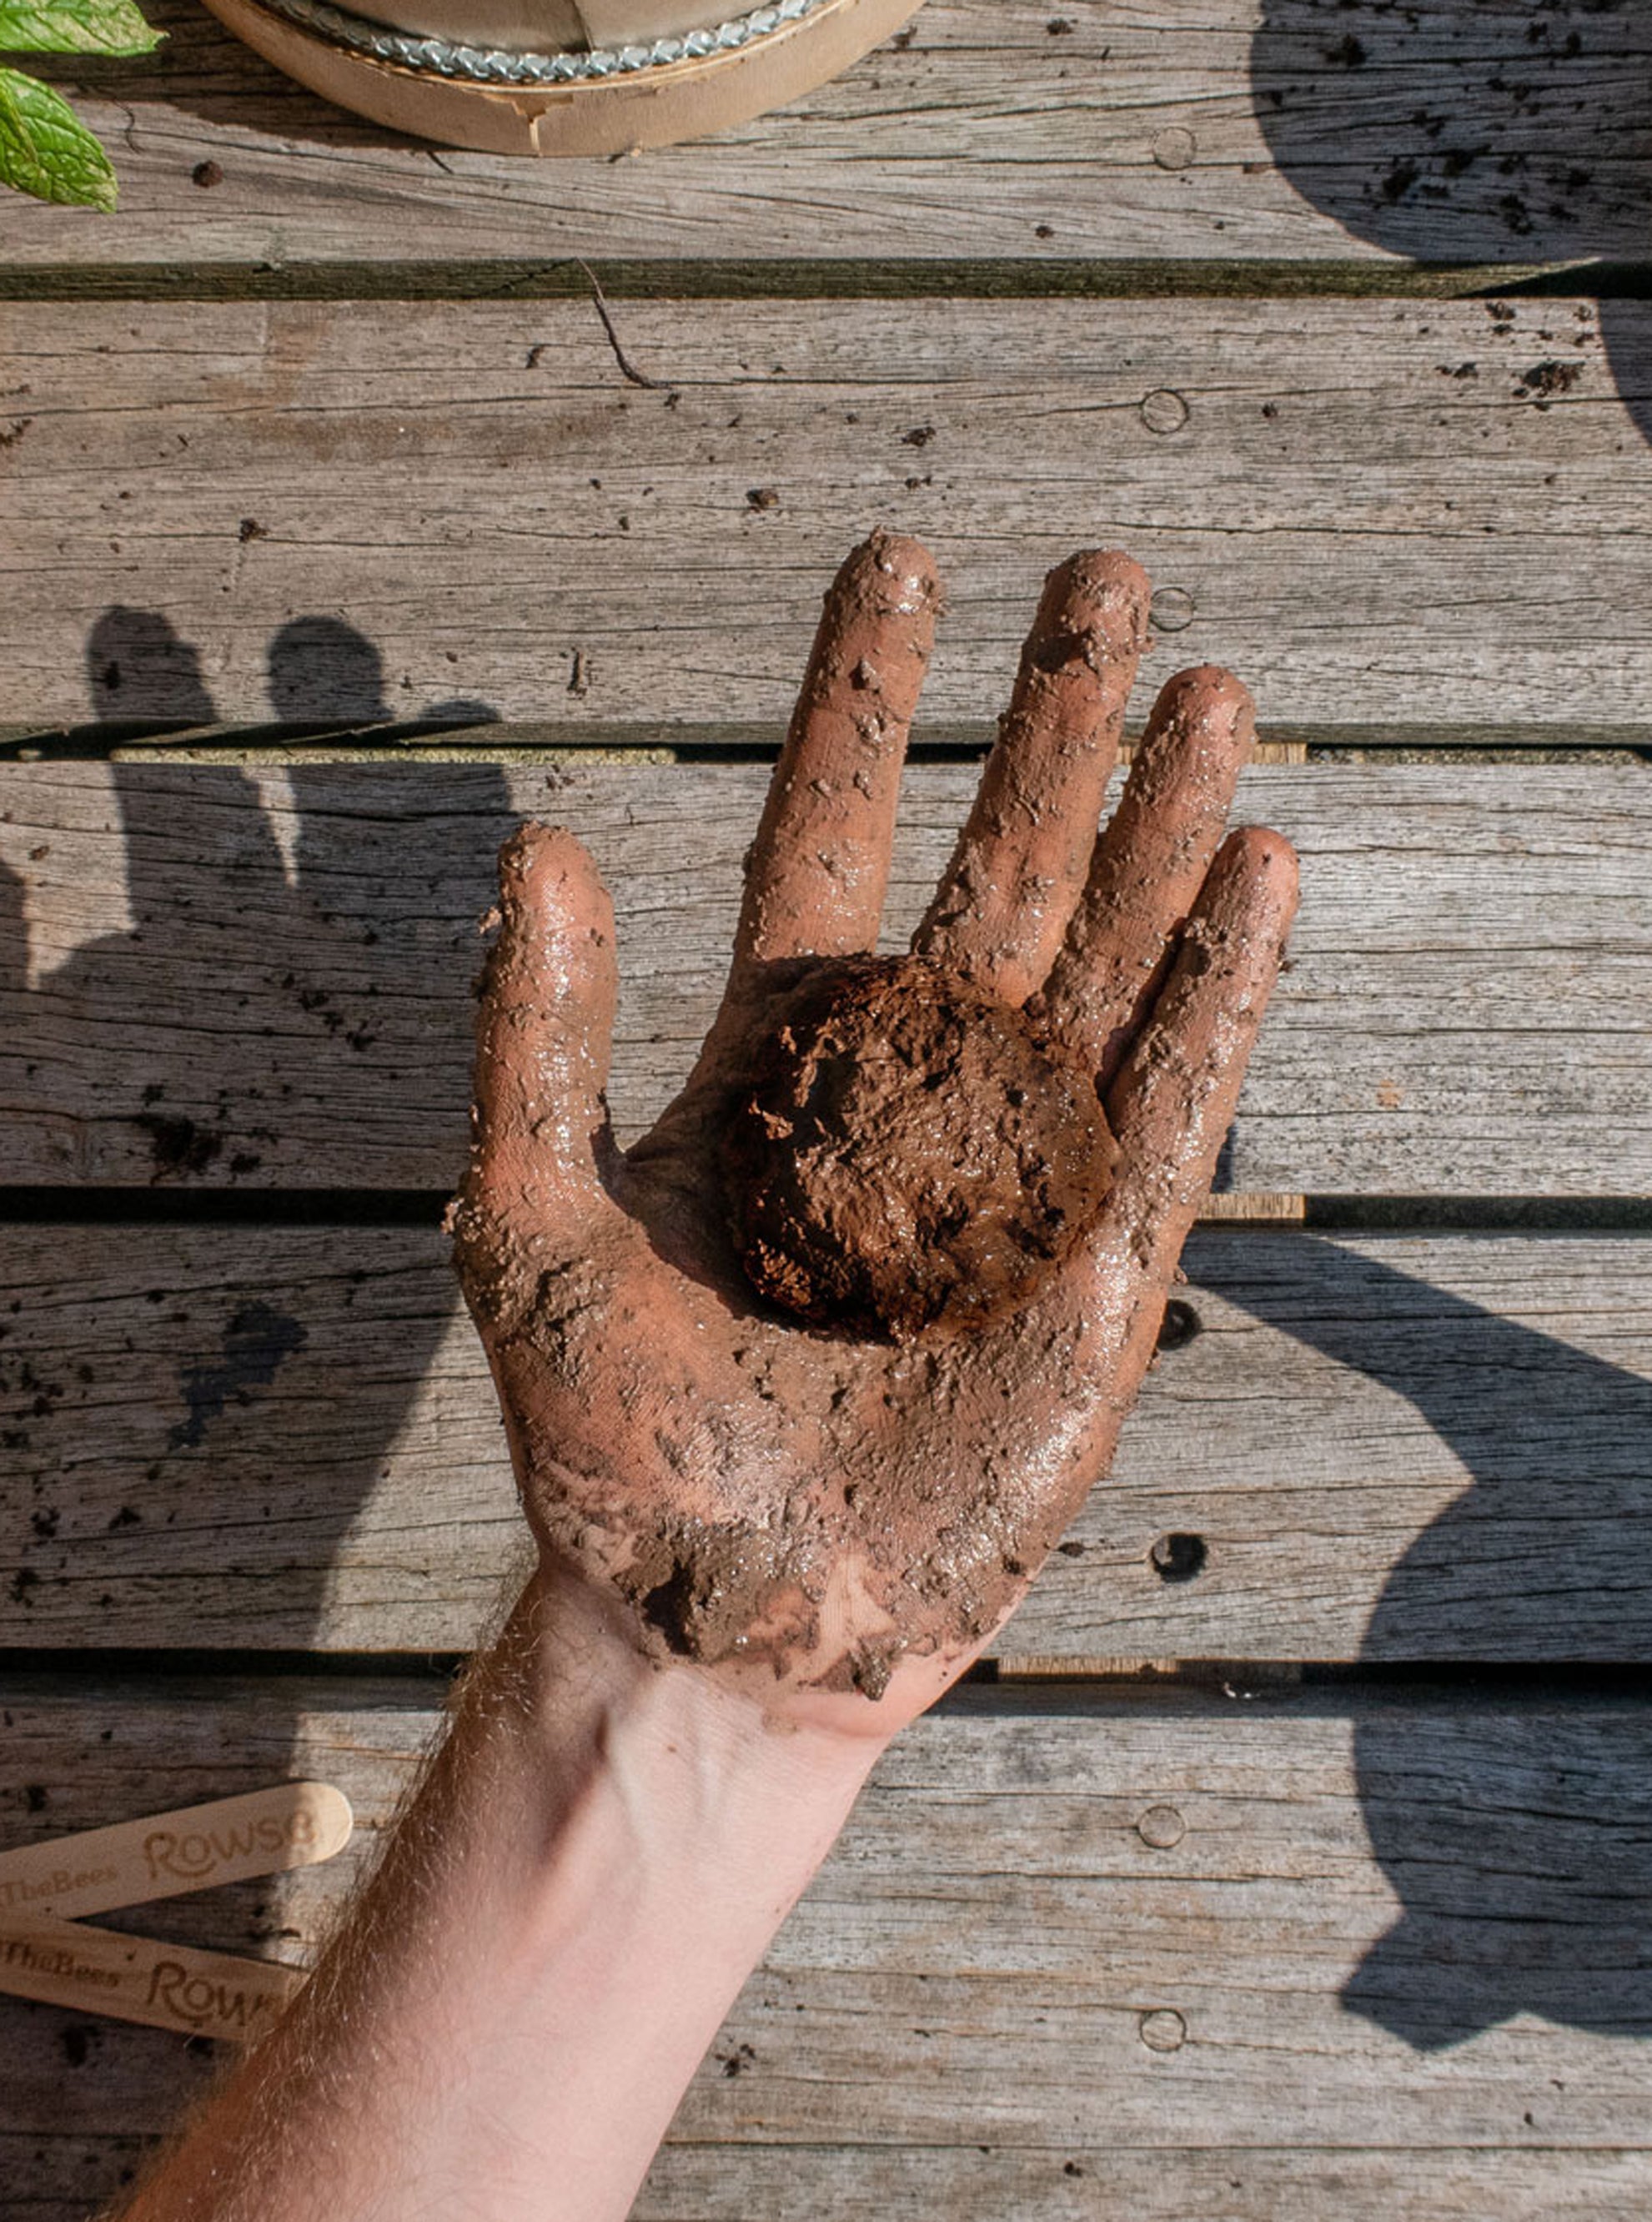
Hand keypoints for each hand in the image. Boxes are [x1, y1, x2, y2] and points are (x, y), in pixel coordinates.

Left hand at [451, 534, 1297, 1735]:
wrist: (720, 1614)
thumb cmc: (611, 1439)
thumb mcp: (529, 1226)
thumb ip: (535, 1041)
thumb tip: (537, 841)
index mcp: (773, 1056)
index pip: (827, 833)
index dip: (866, 699)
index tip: (902, 557)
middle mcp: (908, 1084)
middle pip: (1002, 865)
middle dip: (1056, 725)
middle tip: (1108, 576)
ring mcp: (1017, 1162)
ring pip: (1103, 954)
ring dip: (1158, 824)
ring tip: (1210, 690)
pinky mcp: (1102, 1256)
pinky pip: (1173, 1095)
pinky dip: (1218, 982)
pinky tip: (1258, 867)